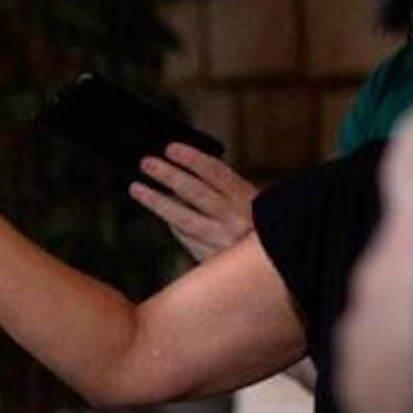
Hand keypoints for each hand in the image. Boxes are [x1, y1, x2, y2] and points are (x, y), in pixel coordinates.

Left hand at [130, 143, 258, 261]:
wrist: (276, 264)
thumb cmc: (260, 226)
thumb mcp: (254, 203)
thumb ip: (225, 189)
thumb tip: (182, 169)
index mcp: (250, 200)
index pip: (216, 172)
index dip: (192, 158)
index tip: (170, 148)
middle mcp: (238, 221)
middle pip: (195, 193)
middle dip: (168, 175)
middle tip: (146, 163)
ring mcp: (223, 244)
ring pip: (183, 219)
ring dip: (157, 202)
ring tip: (136, 188)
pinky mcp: (213, 262)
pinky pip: (186, 238)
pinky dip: (174, 224)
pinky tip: (165, 215)